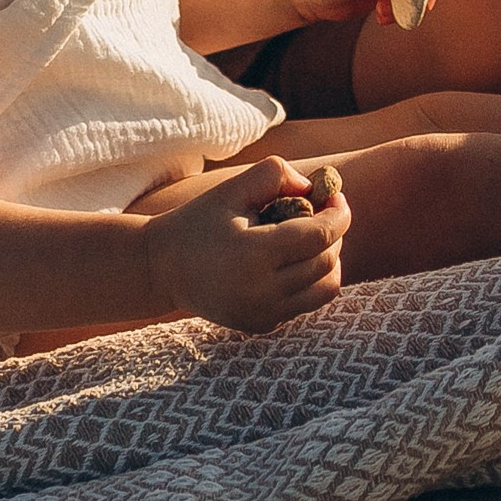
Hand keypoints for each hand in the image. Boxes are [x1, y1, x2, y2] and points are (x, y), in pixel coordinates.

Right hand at [141, 158, 347, 332]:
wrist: (162, 269)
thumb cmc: (200, 221)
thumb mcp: (233, 188)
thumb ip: (275, 174)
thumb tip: (314, 189)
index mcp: (254, 255)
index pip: (320, 237)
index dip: (338, 214)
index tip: (335, 196)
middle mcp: (263, 293)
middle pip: (327, 262)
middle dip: (334, 233)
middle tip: (321, 211)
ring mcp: (264, 315)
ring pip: (325, 288)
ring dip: (329, 258)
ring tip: (310, 237)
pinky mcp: (262, 325)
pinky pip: (306, 302)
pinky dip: (311, 278)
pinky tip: (290, 259)